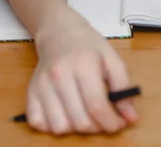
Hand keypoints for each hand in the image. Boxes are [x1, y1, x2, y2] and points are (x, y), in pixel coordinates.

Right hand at [25, 9, 137, 134]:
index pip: (97, 106)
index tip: (119, 124)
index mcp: (83, 63)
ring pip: (60, 127)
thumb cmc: (88, 46)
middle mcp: (59, 74)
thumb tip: (130, 117)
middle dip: (97, 127)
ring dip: (75, 128)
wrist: (59, 32)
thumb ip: (123, 88)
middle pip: (80, 121)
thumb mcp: (112, 59)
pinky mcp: (31, 91)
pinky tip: (65, 113)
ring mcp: (42, 84)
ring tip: (83, 113)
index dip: (111, 122)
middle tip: (104, 118)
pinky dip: (53, 125)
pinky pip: (39, 123)